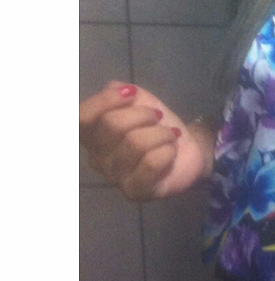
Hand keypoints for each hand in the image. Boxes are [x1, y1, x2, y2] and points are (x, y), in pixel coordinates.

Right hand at [79, 82, 209, 200]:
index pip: (80, 118)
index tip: (131, 93)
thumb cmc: (156, 125)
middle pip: (111, 125)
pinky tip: (171, 151)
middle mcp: (96, 158)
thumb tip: (113, 88)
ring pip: (135, 143)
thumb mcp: (140, 101)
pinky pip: (150, 163)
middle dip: (142, 114)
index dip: (104, 101)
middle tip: (158, 116)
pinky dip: (167, 151)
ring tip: (170, 135)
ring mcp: (114, 177)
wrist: (187, 149)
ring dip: (161, 133)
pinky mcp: (135, 191)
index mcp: (92, 135)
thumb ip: (120, 91)